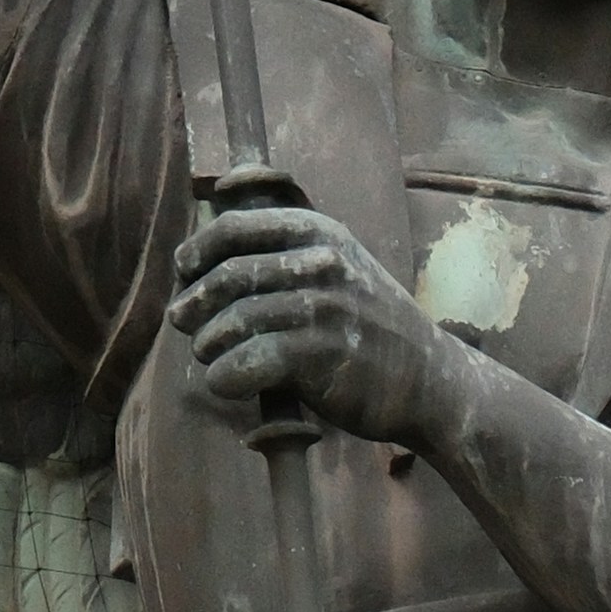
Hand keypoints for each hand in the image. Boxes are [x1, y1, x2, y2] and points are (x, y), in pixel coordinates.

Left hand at [172, 166, 445, 454]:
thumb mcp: (337, 268)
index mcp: (319, 233)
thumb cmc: (368, 328)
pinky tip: (225, 384)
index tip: (184, 271)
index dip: (198, 251)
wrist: (427, 379)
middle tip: (183, 323)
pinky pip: (250, 362)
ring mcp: (325, 308)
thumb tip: (203, 264)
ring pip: (235, 320)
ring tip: (208, 356)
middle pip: (228, 276)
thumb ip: (284, 256)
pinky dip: (225, 376)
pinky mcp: (324, 355)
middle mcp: (322, 262)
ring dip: (207, 343)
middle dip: (194, 302)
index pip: (235, 227)